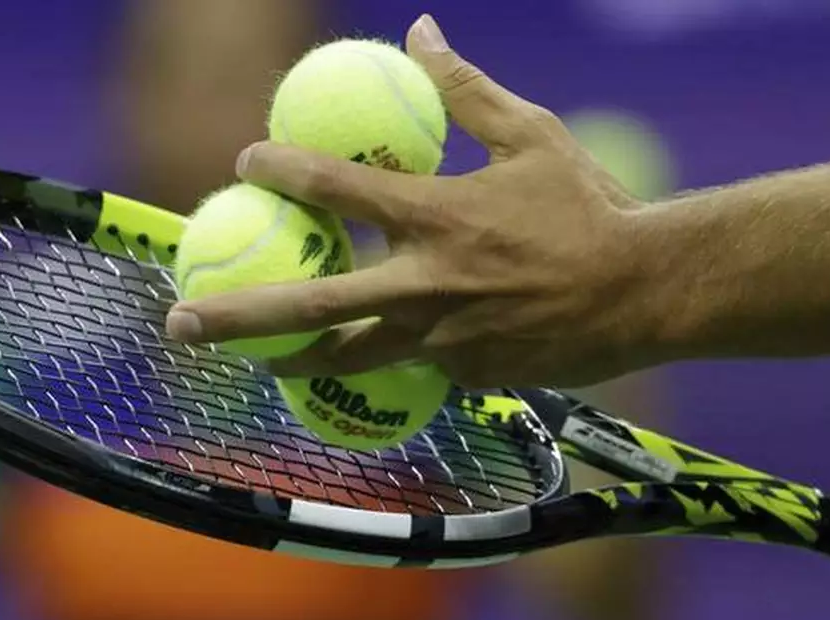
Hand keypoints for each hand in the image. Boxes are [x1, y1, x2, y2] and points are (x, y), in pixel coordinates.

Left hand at [165, 14, 664, 387]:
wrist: (650, 291)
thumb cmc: (591, 205)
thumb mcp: (532, 134)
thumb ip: (465, 88)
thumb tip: (419, 31)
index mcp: (440, 216)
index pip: (341, 190)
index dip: (284, 170)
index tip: (244, 160)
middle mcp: (429, 285)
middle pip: (313, 305)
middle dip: (239, 316)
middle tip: (180, 321)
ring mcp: (444, 339)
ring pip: (347, 358)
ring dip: (286, 360)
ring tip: (240, 361)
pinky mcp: (465, 375)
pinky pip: (409, 366)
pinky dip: (378, 358)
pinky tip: (348, 357)